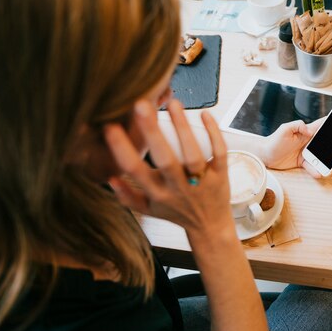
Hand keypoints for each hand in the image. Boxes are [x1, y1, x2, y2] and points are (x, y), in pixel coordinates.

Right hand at [104, 99, 234, 238]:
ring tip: (173, 103)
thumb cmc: (177, 212)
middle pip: (164, 160)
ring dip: (183, 128)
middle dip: (152, 132)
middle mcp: (179, 188)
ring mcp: (202, 182)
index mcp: (158, 194)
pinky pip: (219, 153)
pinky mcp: (221, 175)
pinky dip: (214, 134)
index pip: (135, 171)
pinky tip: (204, 114)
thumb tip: (110, 177)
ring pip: (193, 154)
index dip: (121, 149)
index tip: (110, 126)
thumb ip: (127, 196)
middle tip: (141, 104)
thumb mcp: (149, 210)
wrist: (210, 226)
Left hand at [262, 118, 331, 177]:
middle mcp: (309, 142)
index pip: (323, 126)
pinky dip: (317, 171)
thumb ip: (297, 126)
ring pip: (323, 158)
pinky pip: (313, 168)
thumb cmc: (273, 141)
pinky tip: (321, 174)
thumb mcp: (284, 129)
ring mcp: (307, 153)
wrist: (264, 155)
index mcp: (307, 132)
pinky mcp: (303, 163)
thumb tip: (309, 130)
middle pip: (328, 145)